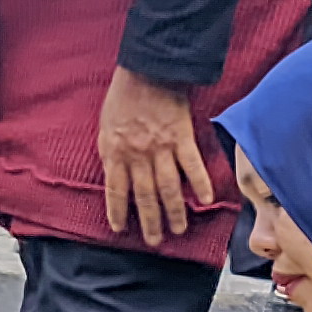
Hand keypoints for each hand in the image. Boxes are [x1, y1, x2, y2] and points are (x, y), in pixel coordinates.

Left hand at [97, 66, 216, 245]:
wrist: (147, 70)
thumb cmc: (124, 96)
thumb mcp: (105, 126)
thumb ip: (111, 152)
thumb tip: (114, 174)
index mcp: (115, 151)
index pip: (116, 190)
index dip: (118, 211)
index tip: (120, 229)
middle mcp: (138, 155)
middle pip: (144, 196)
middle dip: (149, 221)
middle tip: (155, 240)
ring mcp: (161, 148)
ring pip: (168, 188)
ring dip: (174, 211)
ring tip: (178, 229)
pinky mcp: (182, 137)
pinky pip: (192, 166)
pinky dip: (200, 184)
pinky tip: (206, 200)